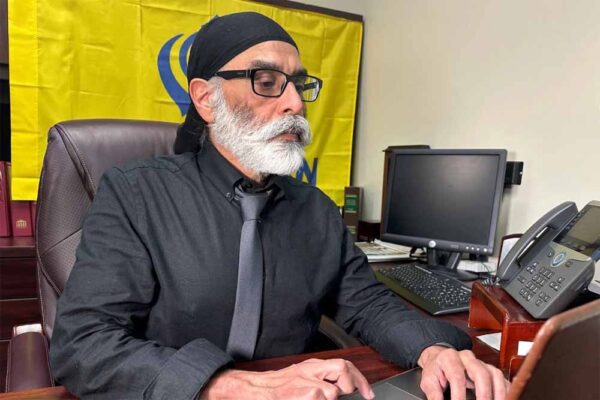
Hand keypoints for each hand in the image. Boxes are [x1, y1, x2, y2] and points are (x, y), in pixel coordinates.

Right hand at [200, 358, 374, 399]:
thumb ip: (321, 379)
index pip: (344, 365)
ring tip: (316, 399)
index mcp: (313, 366)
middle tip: (348, 394)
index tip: (368, 393)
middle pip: (343, 369)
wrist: (257, 391)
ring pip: (334, 392)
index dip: (360, 379)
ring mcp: (307, 382)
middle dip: (351, 383)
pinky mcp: (305, 394)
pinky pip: (322, 399)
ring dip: (330, 399)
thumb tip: (343, 390)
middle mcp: (311, 370)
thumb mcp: (302, 378)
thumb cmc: (279, 388)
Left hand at [417, 346, 509, 399]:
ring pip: (495, 374)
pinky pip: (501, 378)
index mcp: (450, 358)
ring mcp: (480, 362)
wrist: (440, 359)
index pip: (457, 376)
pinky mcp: (489, 369)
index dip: (459, 394)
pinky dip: (505, 390)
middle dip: (484, 393)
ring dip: (499, 393)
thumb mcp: (428, 380)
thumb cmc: (436, 370)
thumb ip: (433, 393)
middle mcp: (467, 358)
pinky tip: (505, 398)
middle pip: (480, 372)